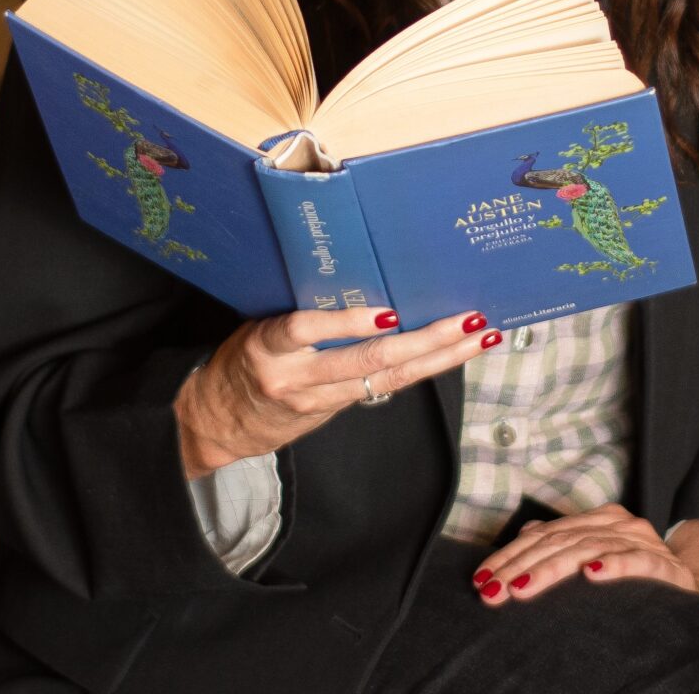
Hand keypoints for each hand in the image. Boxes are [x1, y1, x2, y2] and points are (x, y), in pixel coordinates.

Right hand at [174, 306, 498, 478]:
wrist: (220, 420)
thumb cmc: (244, 357)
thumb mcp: (258, 326)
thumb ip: (303, 312)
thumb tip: (366, 279)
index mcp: (268, 343)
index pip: (306, 329)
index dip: (349, 324)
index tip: (390, 312)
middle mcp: (296, 375)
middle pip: (368, 359)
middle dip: (425, 339)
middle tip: (467, 318)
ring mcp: (319, 399)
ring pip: (389, 378)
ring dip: (439, 357)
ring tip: (478, 336)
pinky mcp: (334, 412)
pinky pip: (385, 388)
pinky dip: (422, 369)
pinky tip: (452, 354)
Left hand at [468, 505, 698, 611]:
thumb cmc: (641, 579)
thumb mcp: (598, 557)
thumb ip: (564, 543)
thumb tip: (525, 533)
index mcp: (600, 520)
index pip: (545, 535)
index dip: (511, 555)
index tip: (481, 579)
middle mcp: (620, 524)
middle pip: (560, 541)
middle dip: (520, 566)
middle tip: (492, 589)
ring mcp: (645, 543)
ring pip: (589, 550)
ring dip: (552, 570)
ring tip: (521, 587)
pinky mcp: (668, 568)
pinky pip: (639, 563)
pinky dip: (615, 566)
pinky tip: (593, 575)